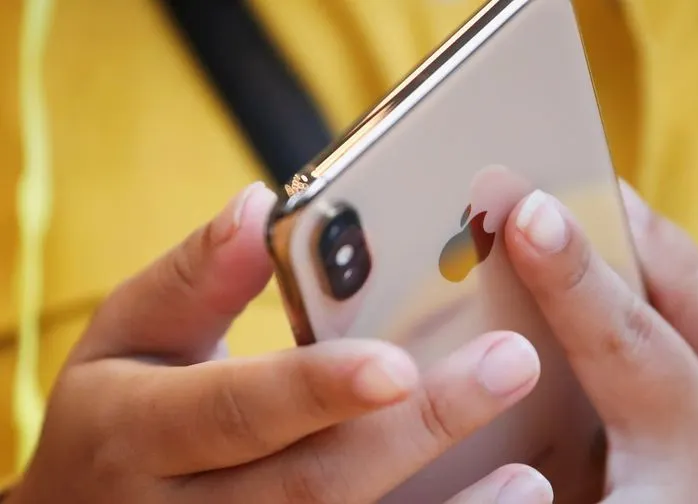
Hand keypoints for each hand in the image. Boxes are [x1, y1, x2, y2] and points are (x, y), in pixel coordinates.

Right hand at [10, 183, 552, 503]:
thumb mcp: (130, 336)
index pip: (235, 412)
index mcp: (140, 433)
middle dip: (418, 432)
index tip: (400, 363)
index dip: (316, 389)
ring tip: (532, 479)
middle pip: (314, 484)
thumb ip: (193, 278)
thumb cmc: (118, 413)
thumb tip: (256, 205)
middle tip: (511, 366)